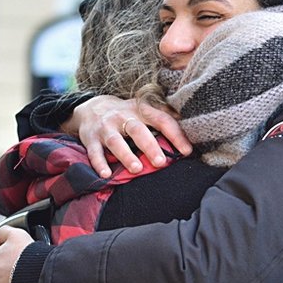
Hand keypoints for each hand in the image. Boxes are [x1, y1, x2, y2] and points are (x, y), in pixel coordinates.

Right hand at [63, 95, 191, 175]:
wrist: (90, 108)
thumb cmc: (126, 115)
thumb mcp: (143, 112)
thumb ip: (164, 119)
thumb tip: (193, 130)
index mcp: (140, 110)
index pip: (161, 120)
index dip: (175, 134)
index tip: (187, 151)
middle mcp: (123, 116)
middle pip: (137, 130)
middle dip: (149, 145)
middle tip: (161, 162)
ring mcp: (105, 127)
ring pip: (115, 140)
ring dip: (125, 155)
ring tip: (136, 169)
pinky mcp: (89, 137)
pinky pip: (93, 151)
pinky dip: (99, 163)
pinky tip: (106, 174)